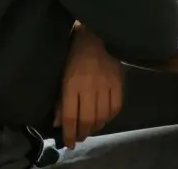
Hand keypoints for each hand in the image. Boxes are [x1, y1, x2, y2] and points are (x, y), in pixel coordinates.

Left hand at [55, 24, 122, 148]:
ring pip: (102, 116)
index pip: (71, 117)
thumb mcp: (62, 74)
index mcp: (72, 84)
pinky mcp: (118, 82)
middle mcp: (89, 87)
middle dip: (82, 133)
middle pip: (87, 119)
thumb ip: (60, 99)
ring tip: (91, 129)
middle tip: (79, 138)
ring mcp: (106, 85)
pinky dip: (110, 117)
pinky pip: (116, 106)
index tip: (69, 143)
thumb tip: (58, 122)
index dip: (69, 134)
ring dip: (96, 127)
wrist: (96, 34)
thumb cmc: (74, 53)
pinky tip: (104, 118)